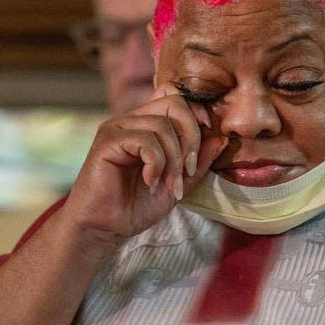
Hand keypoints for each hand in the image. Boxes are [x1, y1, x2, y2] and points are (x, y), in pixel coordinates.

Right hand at [60, 85, 226, 243]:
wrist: (104, 228)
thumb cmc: (136, 205)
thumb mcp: (178, 183)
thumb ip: (198, 162)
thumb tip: (220, 138)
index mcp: (147, 124)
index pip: (176, 96)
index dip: (197, 114)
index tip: (206, 146)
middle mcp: (132, 120)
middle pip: (174, 103)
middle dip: (191, 137)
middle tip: (189, 171)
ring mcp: (117, 128)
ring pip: (162, 125)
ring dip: (174, 159)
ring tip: (169, 185)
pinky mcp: (107, 141)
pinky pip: (145, 140)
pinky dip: (156, 164)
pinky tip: (150, 182)